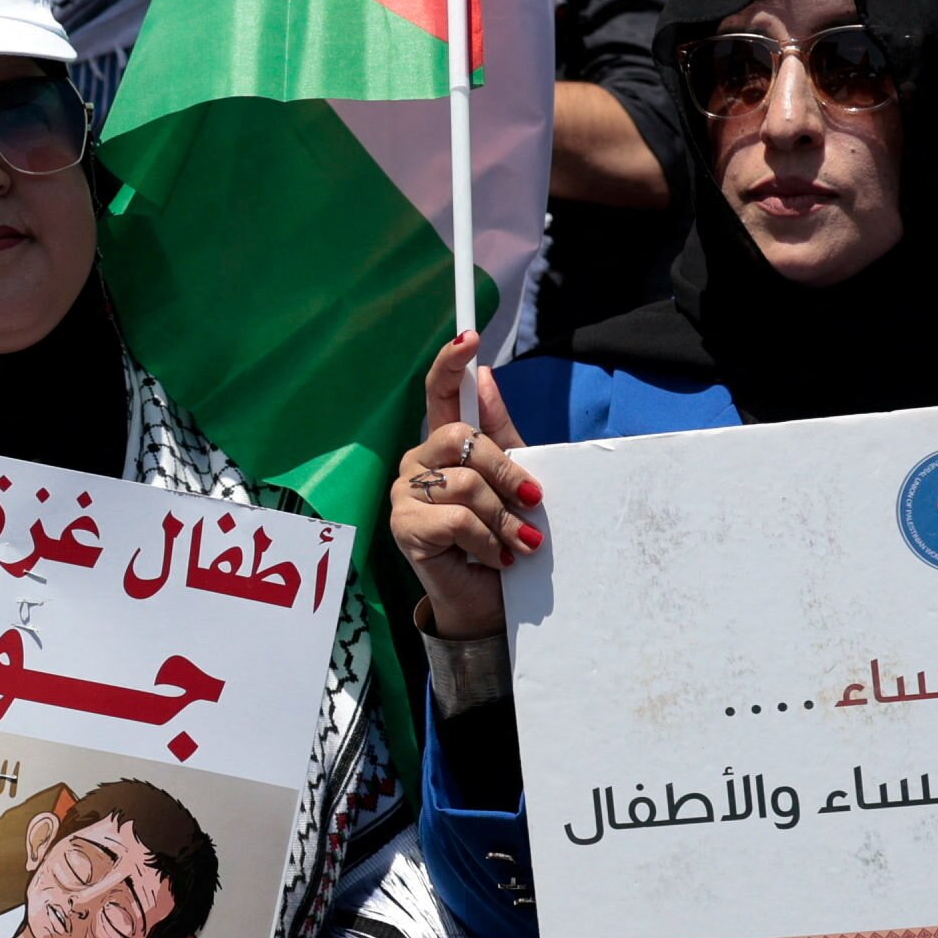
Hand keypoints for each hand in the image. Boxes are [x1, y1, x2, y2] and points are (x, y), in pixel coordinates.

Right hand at [387, 331, 536, 639]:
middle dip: (506, 471)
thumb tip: (485, 376)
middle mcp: (417, 462)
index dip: (450, 361)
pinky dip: (488, 541)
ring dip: (503, 519)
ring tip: (519, 543)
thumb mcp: (512, 481)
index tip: (470, 337)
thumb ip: (500, 432)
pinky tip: (495, 557)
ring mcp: (405, 493)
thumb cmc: (501, 537)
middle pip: (461, 437)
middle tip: (532, 500)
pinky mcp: (404, 528)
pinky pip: (458, 519)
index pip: (439, 392)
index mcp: (444, 445)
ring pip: (464, 483)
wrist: (491, 599)